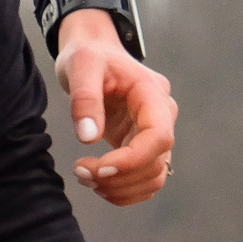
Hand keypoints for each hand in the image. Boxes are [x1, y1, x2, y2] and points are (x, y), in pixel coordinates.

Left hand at [56, 8, 175, 206]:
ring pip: (153, 176)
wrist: (93, 52)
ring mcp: (154, 133)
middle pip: (155, 162)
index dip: (133, 159)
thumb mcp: (81, 65)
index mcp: (152, 94)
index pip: (159, 136)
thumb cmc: (89, 55)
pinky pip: (144, 178)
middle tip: (80, 172)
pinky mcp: (142, 145)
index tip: (100, 168)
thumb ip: (85, 99)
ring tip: (85, 178)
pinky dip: (123, 189)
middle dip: (119, 176)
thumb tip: (88, 138)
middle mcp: (161, 116)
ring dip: (120, 187)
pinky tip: (97, 182)